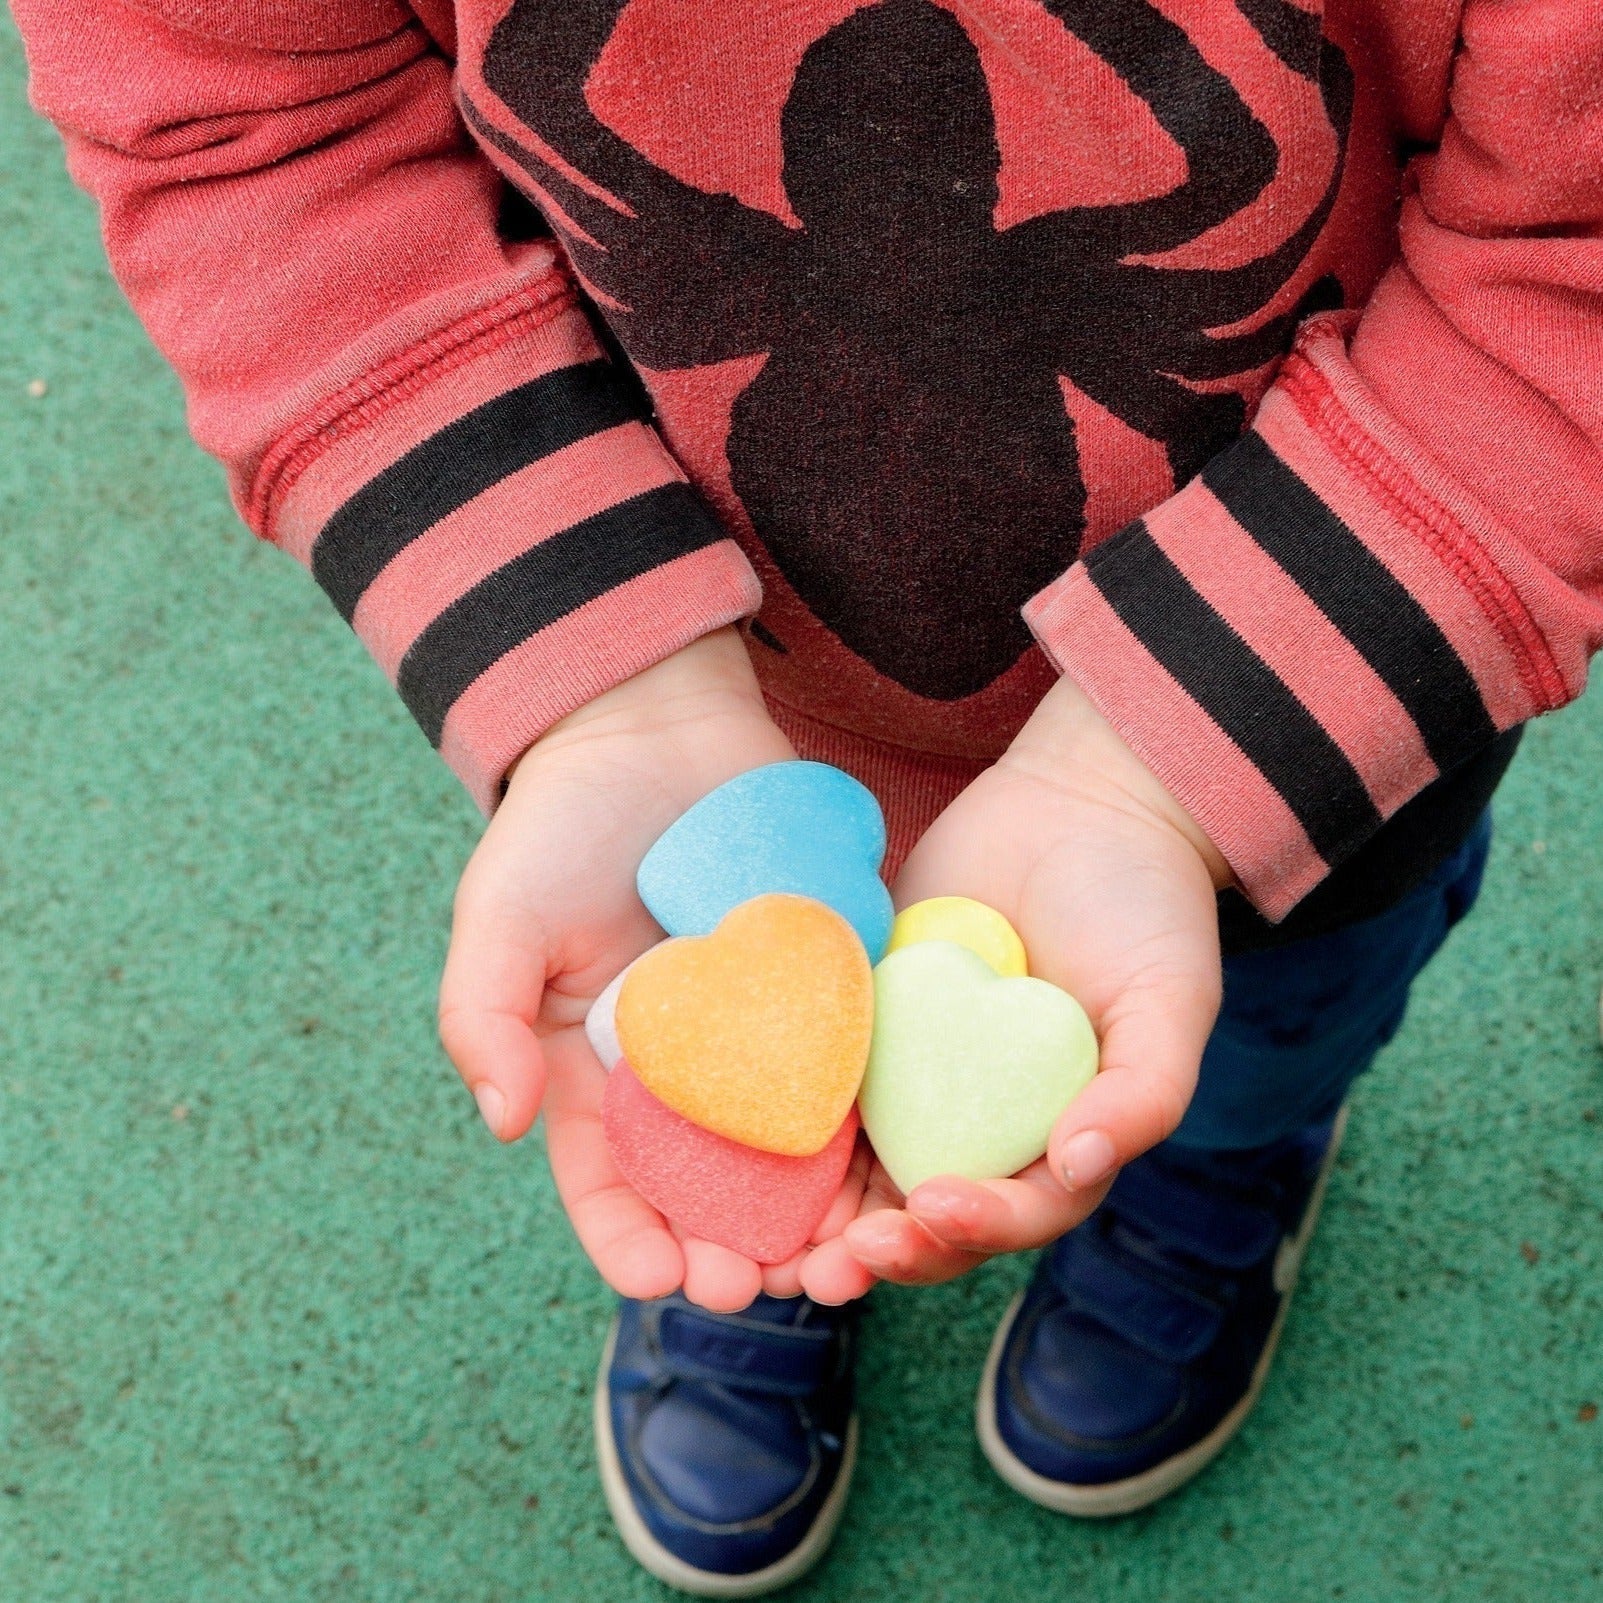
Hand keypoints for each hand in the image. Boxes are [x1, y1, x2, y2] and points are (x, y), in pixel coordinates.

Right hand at [439, 627, 824, 1311]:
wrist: (658, 730)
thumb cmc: (563, 824)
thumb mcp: (499, 916)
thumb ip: (482, 1016)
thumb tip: (498, 1123)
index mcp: (595, 1076)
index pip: (607, 1184)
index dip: (628, 1240)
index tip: (660, 1278)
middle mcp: (681, 1076)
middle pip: (707, 1190)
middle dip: (729, 1251)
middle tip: (756, 1287)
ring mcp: (759, 1040)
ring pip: (787, 1154)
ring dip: (810, 1219)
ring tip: (832, 1262)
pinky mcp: (824, 995)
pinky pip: (850, 1074)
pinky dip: (867, 1131)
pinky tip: (888, 1171)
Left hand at [814, 674, 1230, 1290]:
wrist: (1080, 804)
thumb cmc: (1144, 906)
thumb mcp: (1170, 998)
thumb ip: (1144, 1090)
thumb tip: (1078, 1164)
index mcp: (1057, 1135)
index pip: (1016, 1209)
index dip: (975, 1228)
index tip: (933, 1208)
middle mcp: (981, 1120)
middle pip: (926, 1210)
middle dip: (881, 1248)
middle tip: (831, 1265)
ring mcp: (918, 1074)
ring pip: (863, 1163)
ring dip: (820, 1213)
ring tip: (777, 1243)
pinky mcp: (868, 1021)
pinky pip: (823, 1077)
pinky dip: (789, 1115)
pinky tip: (746, 1139)